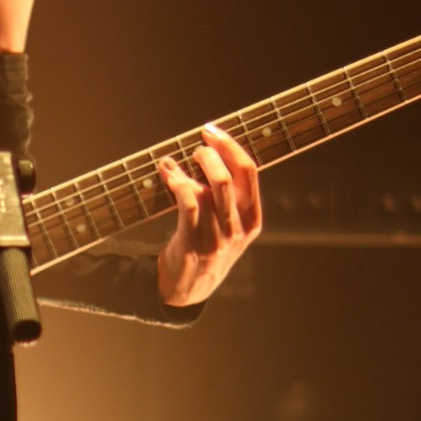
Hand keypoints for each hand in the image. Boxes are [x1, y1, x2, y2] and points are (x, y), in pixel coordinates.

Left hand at [156, 122, 262, 309]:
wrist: (189, 289)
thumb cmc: (208, 247)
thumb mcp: (231, 226)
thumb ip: (229, 196)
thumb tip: (212, 150)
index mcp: (252, 220)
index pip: (249, 172)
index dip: (230, 145)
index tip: (212, 131)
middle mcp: (237, 229)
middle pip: (226, 177)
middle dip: (208, 153)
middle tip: (195, 147)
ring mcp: (216, 239)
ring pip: (204, 189)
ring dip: (186, 168)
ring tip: (173, 163)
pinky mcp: (193, 245)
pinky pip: (187, 203)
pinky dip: (176, 182)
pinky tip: (168, 174)